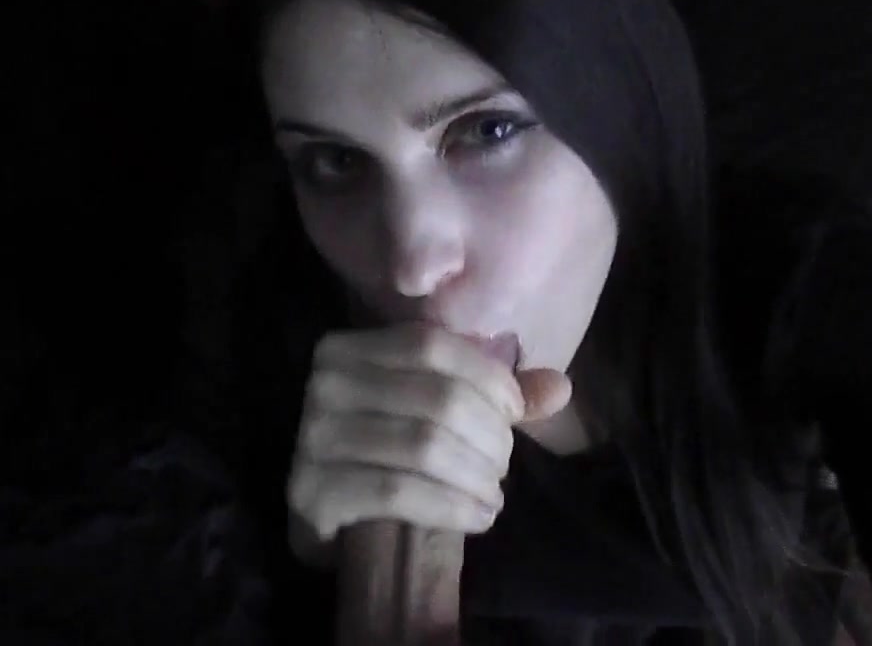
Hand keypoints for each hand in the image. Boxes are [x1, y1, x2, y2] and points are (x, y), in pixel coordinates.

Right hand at [286, 324, 570, 566]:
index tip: (515, 413)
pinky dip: (452, 506)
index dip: (487, 378)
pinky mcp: (311, 490)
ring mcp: (312, 438)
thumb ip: (494, 395)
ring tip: (493, 496)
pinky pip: (399, 491)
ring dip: (477, 476)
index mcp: (348, 349)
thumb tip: (559, 387)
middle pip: (437, 398)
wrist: (333, 526)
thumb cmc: (390, 458)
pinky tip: (478, 518)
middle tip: (503, 468)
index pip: (432, 346)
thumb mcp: (438, 413)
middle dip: (489, 437)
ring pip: (424, 446)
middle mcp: (323, 385)